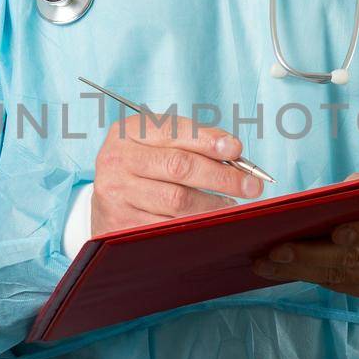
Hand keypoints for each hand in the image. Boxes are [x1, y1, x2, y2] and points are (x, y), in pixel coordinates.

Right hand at [91, 113, 263, 234]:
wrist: (108, 200)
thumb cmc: (144, 166)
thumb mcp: (159, 143)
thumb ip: (194, 141)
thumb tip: (235, 153)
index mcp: (129, 132)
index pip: (174, 132)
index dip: (208, 140)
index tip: (237, 149)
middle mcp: (117, 160)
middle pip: (179, 167)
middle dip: (221, 176)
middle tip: (251, 185)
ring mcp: (116, 194)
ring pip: (177, 201)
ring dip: (213, 205)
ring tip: (231, 205)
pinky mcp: (120, 224)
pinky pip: (167, 227)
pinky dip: (194, 225)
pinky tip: (208, 222)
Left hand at [251, 175, 358, 297]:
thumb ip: (350, 195)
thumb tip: (307, 208)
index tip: (333, 233)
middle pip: (355, 259)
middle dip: (310, 256)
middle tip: (274, 252)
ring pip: (343, 278)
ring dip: (301, 272)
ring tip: (267, 265)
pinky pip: (343, 287)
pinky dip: (313, 277)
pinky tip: (287, 271)